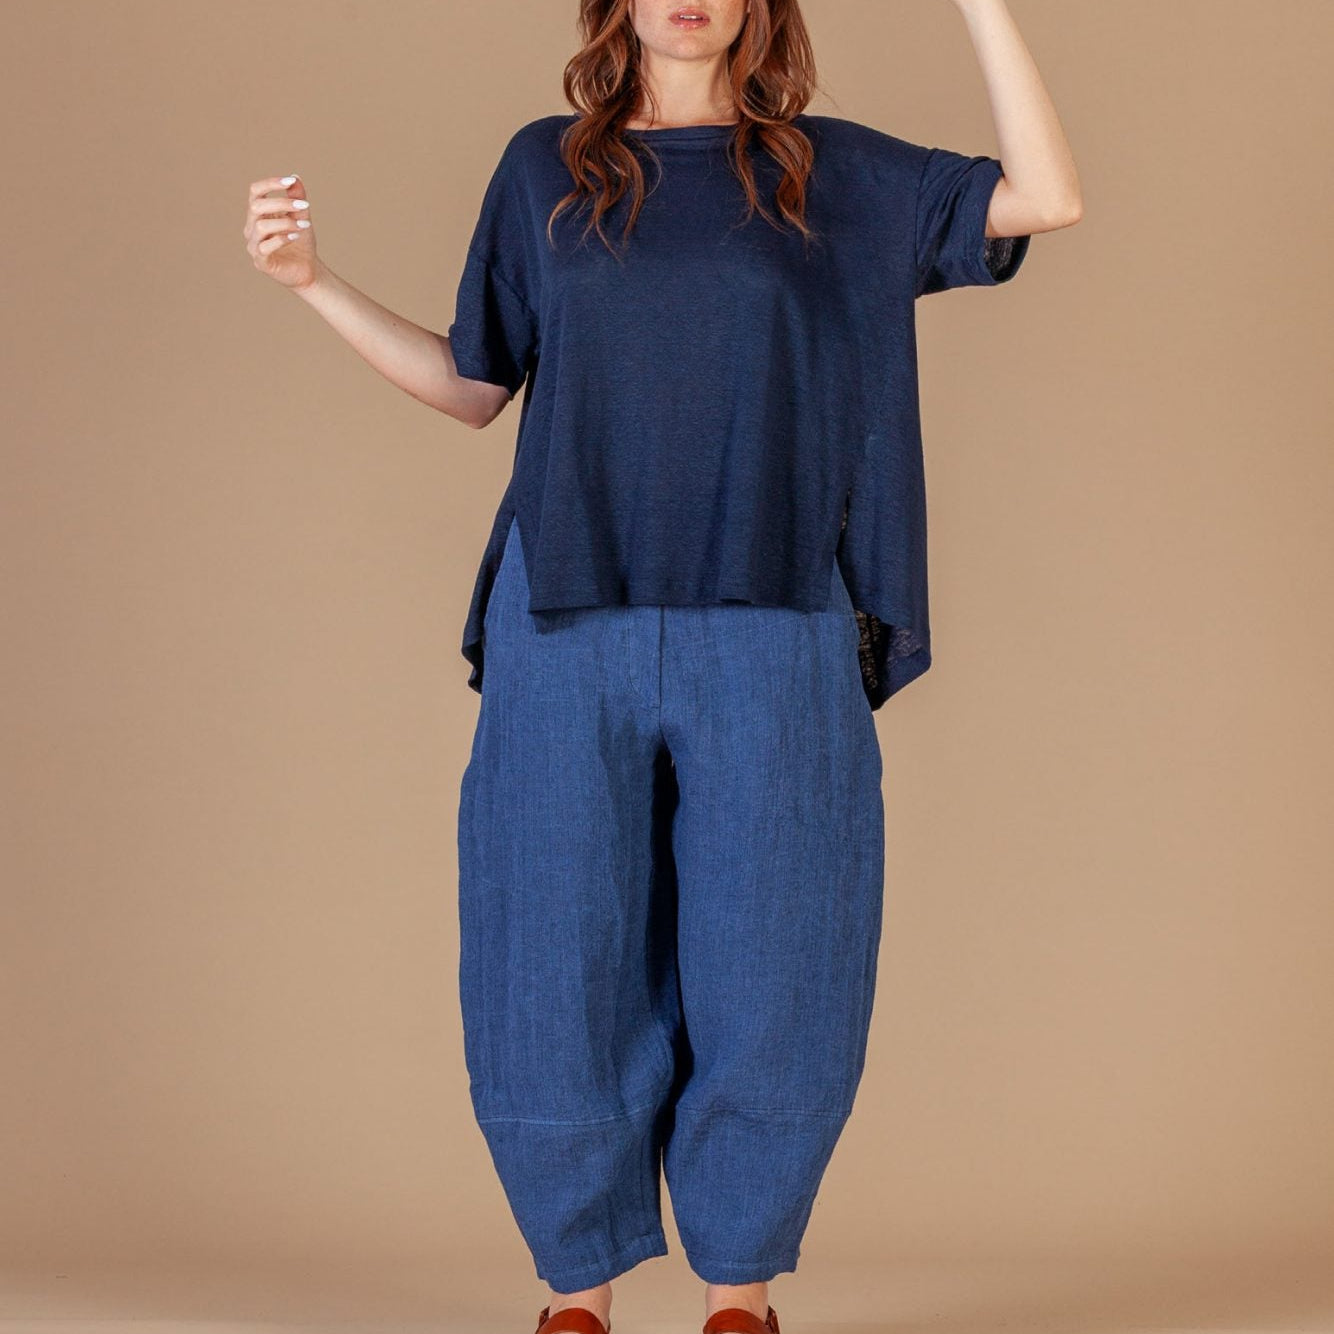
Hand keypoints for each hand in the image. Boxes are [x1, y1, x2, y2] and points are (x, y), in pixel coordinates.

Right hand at [243, 173, 319, 292]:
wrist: (308, 269)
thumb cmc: (301, 242)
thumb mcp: (301, 216)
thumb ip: (297, 198)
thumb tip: (295, 177)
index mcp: (259, 213)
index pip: (255, 191)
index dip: (270, 183)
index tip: (290, 182)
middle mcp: (251, 227)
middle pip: (256, 206)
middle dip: (281, 203)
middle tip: (304, 206)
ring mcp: (254, 245)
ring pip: (260, 226)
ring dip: (285, 223)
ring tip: (304, 225)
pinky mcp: (261, 262)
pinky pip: (264, 247)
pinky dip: (281, 240)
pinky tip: (296, 237)